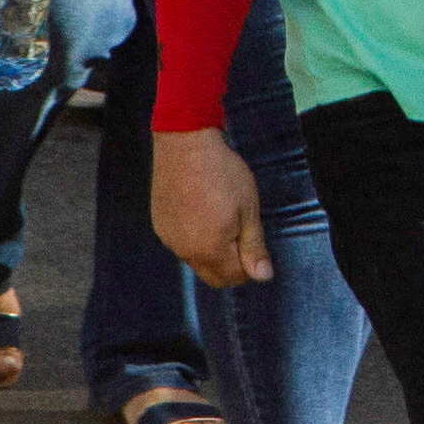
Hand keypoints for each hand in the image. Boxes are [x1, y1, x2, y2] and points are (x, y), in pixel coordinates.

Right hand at [153, 124, 271, 286]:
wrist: (186, 146)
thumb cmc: (223, 175)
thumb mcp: (248, 208)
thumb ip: (254, 246)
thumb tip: (263, 277)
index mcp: (210, 250)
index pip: (233, 277)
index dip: (248, 264)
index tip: (252, 238)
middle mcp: (186, 252)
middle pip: (212, 276)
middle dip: (230, 264)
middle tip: (240, 231)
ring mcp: (170, 240)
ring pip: (195, 260)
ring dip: (211, 250)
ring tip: (220, 214)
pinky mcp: (160, 226)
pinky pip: (180, 244)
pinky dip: (193, 237)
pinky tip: (200, 209)